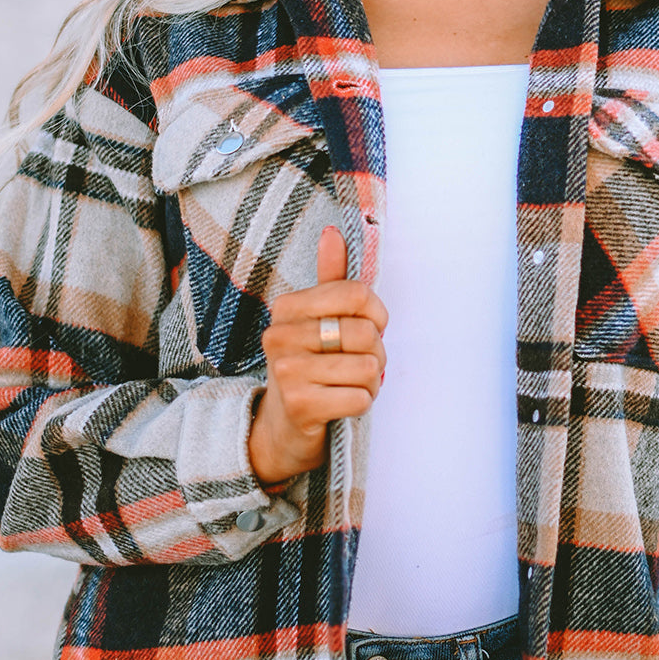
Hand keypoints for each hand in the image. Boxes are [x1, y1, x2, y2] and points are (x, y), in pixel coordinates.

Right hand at [248, 226, 387, 485]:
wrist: (282, 427)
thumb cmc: (309, 368)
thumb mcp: (317, 322)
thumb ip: (330, 280)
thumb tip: (334, 232)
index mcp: (287, 309)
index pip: (358, 295)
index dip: (378, 316)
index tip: (371, 329)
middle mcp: (280, 335)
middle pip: (366, 334)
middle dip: (376, 355)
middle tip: (360, 366)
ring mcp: (287, 371)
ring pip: (368, 368)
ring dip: (371, 383)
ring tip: (350, 387)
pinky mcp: (300, 405)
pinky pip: (361, 398)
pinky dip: (363, 404)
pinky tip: (343, 405)